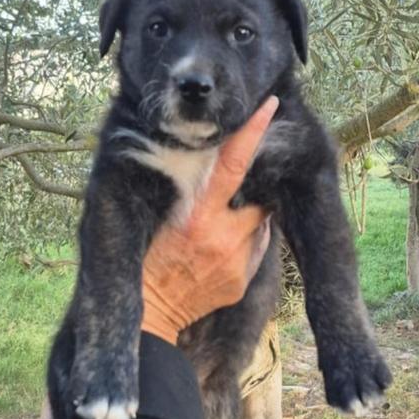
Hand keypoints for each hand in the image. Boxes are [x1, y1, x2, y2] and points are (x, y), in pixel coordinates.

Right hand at [140, 96, 277, 344]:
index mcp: (196, 215)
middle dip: (254, 192)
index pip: (232, 165)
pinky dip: (245, 245)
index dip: (252, 133)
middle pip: (258, 198)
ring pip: (261, 224)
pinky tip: (221, 253)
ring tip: (220, 230)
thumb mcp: (160, 217)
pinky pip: (256, 251)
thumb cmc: (148, 258)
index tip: (270, 107)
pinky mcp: (244, 281)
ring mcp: (237, 260)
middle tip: (234, 195)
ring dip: (248, 220)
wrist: (152, 311)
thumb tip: (213, 167)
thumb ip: (188, 194)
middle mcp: (222, 236)